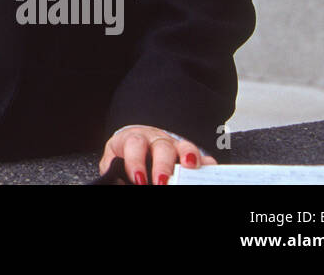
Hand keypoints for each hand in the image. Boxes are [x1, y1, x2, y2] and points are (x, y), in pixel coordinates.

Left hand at [98, 124, 217, 184]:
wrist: (135, 144)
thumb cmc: (124, 157)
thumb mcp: (114, 162)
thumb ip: (116, 172)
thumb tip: (119, 182)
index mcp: (133, 140)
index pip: (134, 145)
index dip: (136, 162)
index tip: (138, 180)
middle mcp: (155, 140)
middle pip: (162, 147)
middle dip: (163, 166)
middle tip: (162, 183)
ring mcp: (174, 145)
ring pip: (184, 146)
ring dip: (188, 157)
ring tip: (190, 170)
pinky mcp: (189, 154)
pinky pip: (202, 157)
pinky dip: (207, 164)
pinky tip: (209, 172)